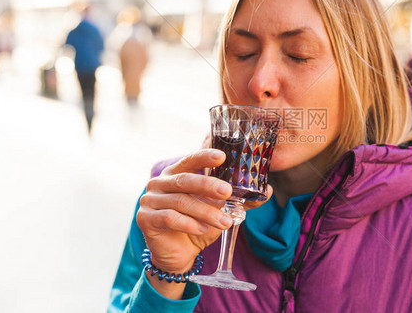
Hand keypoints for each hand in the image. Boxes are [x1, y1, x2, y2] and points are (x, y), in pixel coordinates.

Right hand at [136, 149, 270, 297]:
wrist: (179, 254)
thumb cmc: (199, 225)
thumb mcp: (220, 210)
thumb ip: (239, 200)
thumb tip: (267, 191)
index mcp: (177, 173)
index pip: (190, 159)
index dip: (205, 156)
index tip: (222, 156)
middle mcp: (160, 182)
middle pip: (185, 180)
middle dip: (208, 185)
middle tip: (227, 192)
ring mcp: (150, 199)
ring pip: (181, 202)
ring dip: (205, 212)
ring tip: (225, 222)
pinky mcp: (144, 218)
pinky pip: (169, 218)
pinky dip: (189, 224)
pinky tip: (204, 229)